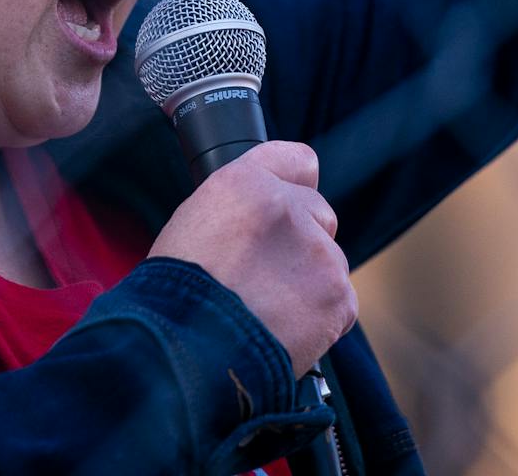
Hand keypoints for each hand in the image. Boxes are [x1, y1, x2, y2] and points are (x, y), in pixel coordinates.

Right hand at [147, 141, 356, 375]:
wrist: (183, 357)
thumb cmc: (174, 298)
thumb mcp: (192, 226)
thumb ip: (238, 208)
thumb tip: (263, 216)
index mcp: (245, 183)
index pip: (298, 161)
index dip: (295, 186)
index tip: (293, 204)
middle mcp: (288, 208)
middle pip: (320, 214)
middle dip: (302, 242)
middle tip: (267, 277)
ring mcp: (318, 252)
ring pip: (330, 261)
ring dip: (310, 283)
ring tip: (268, 313)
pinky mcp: (338, 296)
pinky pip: (342, 303)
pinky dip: (321, 320)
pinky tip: (286, 332)